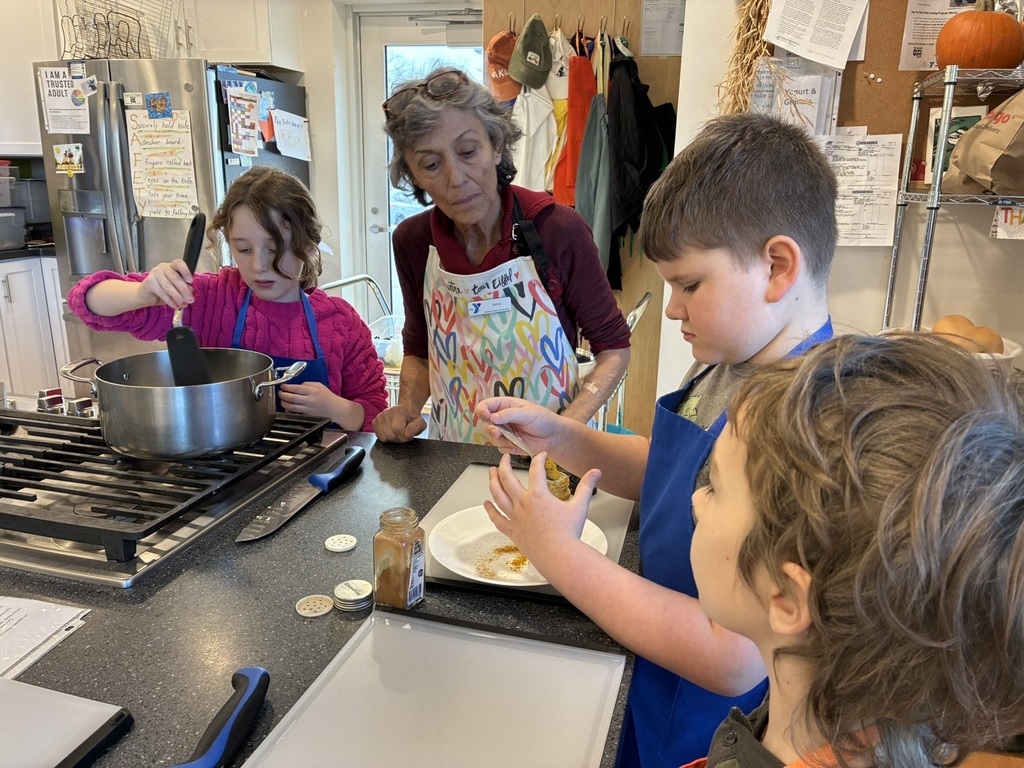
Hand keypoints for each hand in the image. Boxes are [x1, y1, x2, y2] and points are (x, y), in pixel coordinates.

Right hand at [140, 260, 194, 308]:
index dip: (185, 271)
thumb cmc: (163, 290)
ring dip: (178, 297)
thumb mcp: (176, 288)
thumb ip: (184, 287)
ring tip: (183, 304)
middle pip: (175, 278)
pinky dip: (170, 301)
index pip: (179, 264)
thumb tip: (190, 290)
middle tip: (190, 300)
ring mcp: (155, 274)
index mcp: (172, 266)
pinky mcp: (149, 283)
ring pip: (168, 286)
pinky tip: (175, 305)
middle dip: (184, 290)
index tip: (190, 281)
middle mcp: (163, 268)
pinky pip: (162, 293)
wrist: (146, 295)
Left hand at [278, 381, 336, 418]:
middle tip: (280, 392)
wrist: (336, 409)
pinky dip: (289, 411)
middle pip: (291, 398)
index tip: (283, 386)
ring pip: (291, 407)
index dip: (286, 387)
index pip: (296, 388)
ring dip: (283, 403)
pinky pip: (295, 414)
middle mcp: (310, 400)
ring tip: (282, 400)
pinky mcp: (307, 416)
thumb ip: (307, 384)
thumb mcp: (320, 386)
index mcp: (313, 391)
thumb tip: (296, 385)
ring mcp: (308, 409)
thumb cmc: (328, 397)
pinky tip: (288, 408)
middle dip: (282, 394)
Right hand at [373, 404, 426, 441]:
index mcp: (398, 410)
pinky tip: (391, 433)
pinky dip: (386, 438)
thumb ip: (417, 427)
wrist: (404, 413)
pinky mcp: (374, 422)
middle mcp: (386, 412)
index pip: (397, 429)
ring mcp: (379, 417)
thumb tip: (407, 434)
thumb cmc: (411, 419)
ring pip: (384, 437)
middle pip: (390, 435)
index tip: (408, 435)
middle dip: (398, 439)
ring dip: (392, 439)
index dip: (404, 436)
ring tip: (398, 433)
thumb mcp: (420, 423)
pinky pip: (379, 437)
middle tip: (403, 434)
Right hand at [475, 397, 561, 455]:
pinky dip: (507, 447)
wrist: (554, 437)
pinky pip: (500, 447)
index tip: (485, 415)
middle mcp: (502, 418)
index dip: (482, 410)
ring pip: (491, 437)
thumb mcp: (527, 413)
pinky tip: (518, 444)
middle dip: (489, 428)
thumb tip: (492, 417)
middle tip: (497, 432)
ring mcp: (504, 432)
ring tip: (513, 440)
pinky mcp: (508, 444)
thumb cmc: (542, 419)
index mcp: (505, 405)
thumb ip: (509, 414)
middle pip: (485, 423)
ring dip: (499, 440)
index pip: (486, 406)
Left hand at [484, 452, 601, 568]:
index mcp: (539, 495)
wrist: (559, 556)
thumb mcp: (580, 506)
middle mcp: (523, 503)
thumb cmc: (569, 534)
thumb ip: (587, 486)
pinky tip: (486, 504)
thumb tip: (596, 472)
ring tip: (491, 473)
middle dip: (504, 464)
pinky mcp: (512, 530)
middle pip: (507, 478)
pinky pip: (497, 518)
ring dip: (492, 481)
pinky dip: (490, 510)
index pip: (536, 469)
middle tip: (504, 457)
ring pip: (497, 495)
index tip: (540, 455)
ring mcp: (515, 517)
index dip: (538, 459)